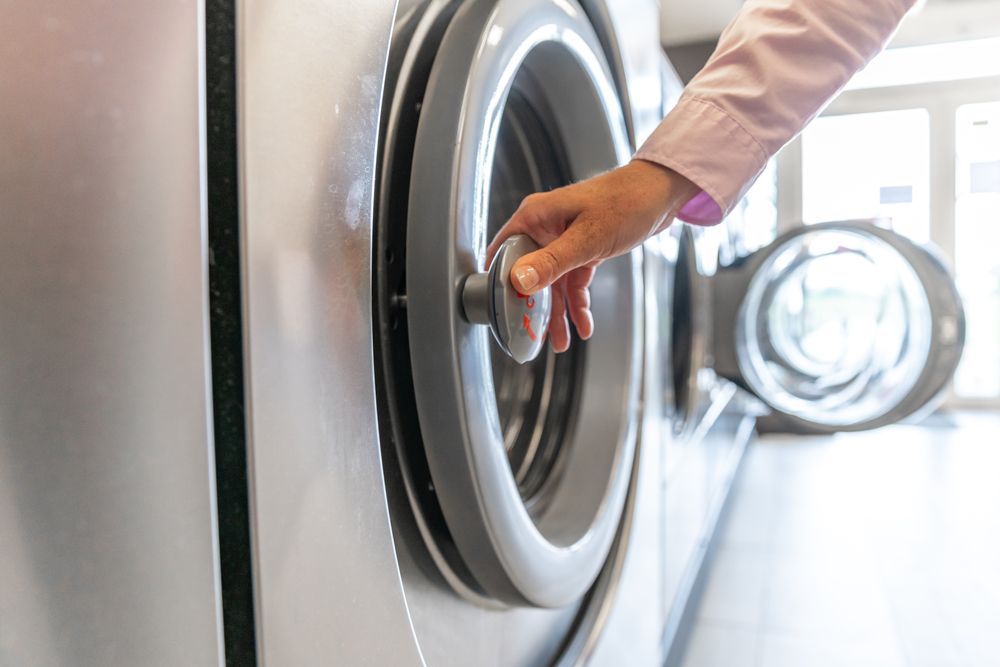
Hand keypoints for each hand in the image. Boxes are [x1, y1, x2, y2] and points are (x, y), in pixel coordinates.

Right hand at [487, 159, 697, 351]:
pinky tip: (583, 323)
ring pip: (553, 283)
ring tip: (561, 342)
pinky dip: (578, 302)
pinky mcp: (582, 248)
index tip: (504, 311)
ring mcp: (563, 239)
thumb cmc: (627, 201)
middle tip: (535, 336)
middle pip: (529, 273)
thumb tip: (519, 280)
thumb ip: (552, 262)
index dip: (501, 282)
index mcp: (536, 216)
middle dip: (534, 307)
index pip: (504, 252)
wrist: (662, 193)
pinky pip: (573, 280)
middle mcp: (545, 227)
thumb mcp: (588, 238)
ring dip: (558, 312)